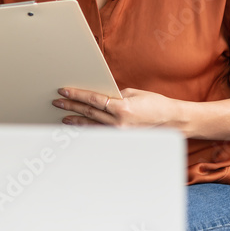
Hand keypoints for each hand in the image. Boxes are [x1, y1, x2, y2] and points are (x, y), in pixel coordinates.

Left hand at [52, 87, 181, 128]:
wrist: (172, 120)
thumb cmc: (154, 104)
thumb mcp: (133, 93)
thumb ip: (114, 95)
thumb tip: (97, 95)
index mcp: (122, 107)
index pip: (93, 100)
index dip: (76, 95)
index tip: (64, 91)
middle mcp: (119, 122)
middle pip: (89, 112)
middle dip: (71, 106)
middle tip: (58, 102)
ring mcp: (119, 133)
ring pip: (91, 125)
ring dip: (76, 120)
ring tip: (63, 115)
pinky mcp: (121, 138)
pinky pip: (100, 133)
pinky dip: (88, 129)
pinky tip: (78, 127)